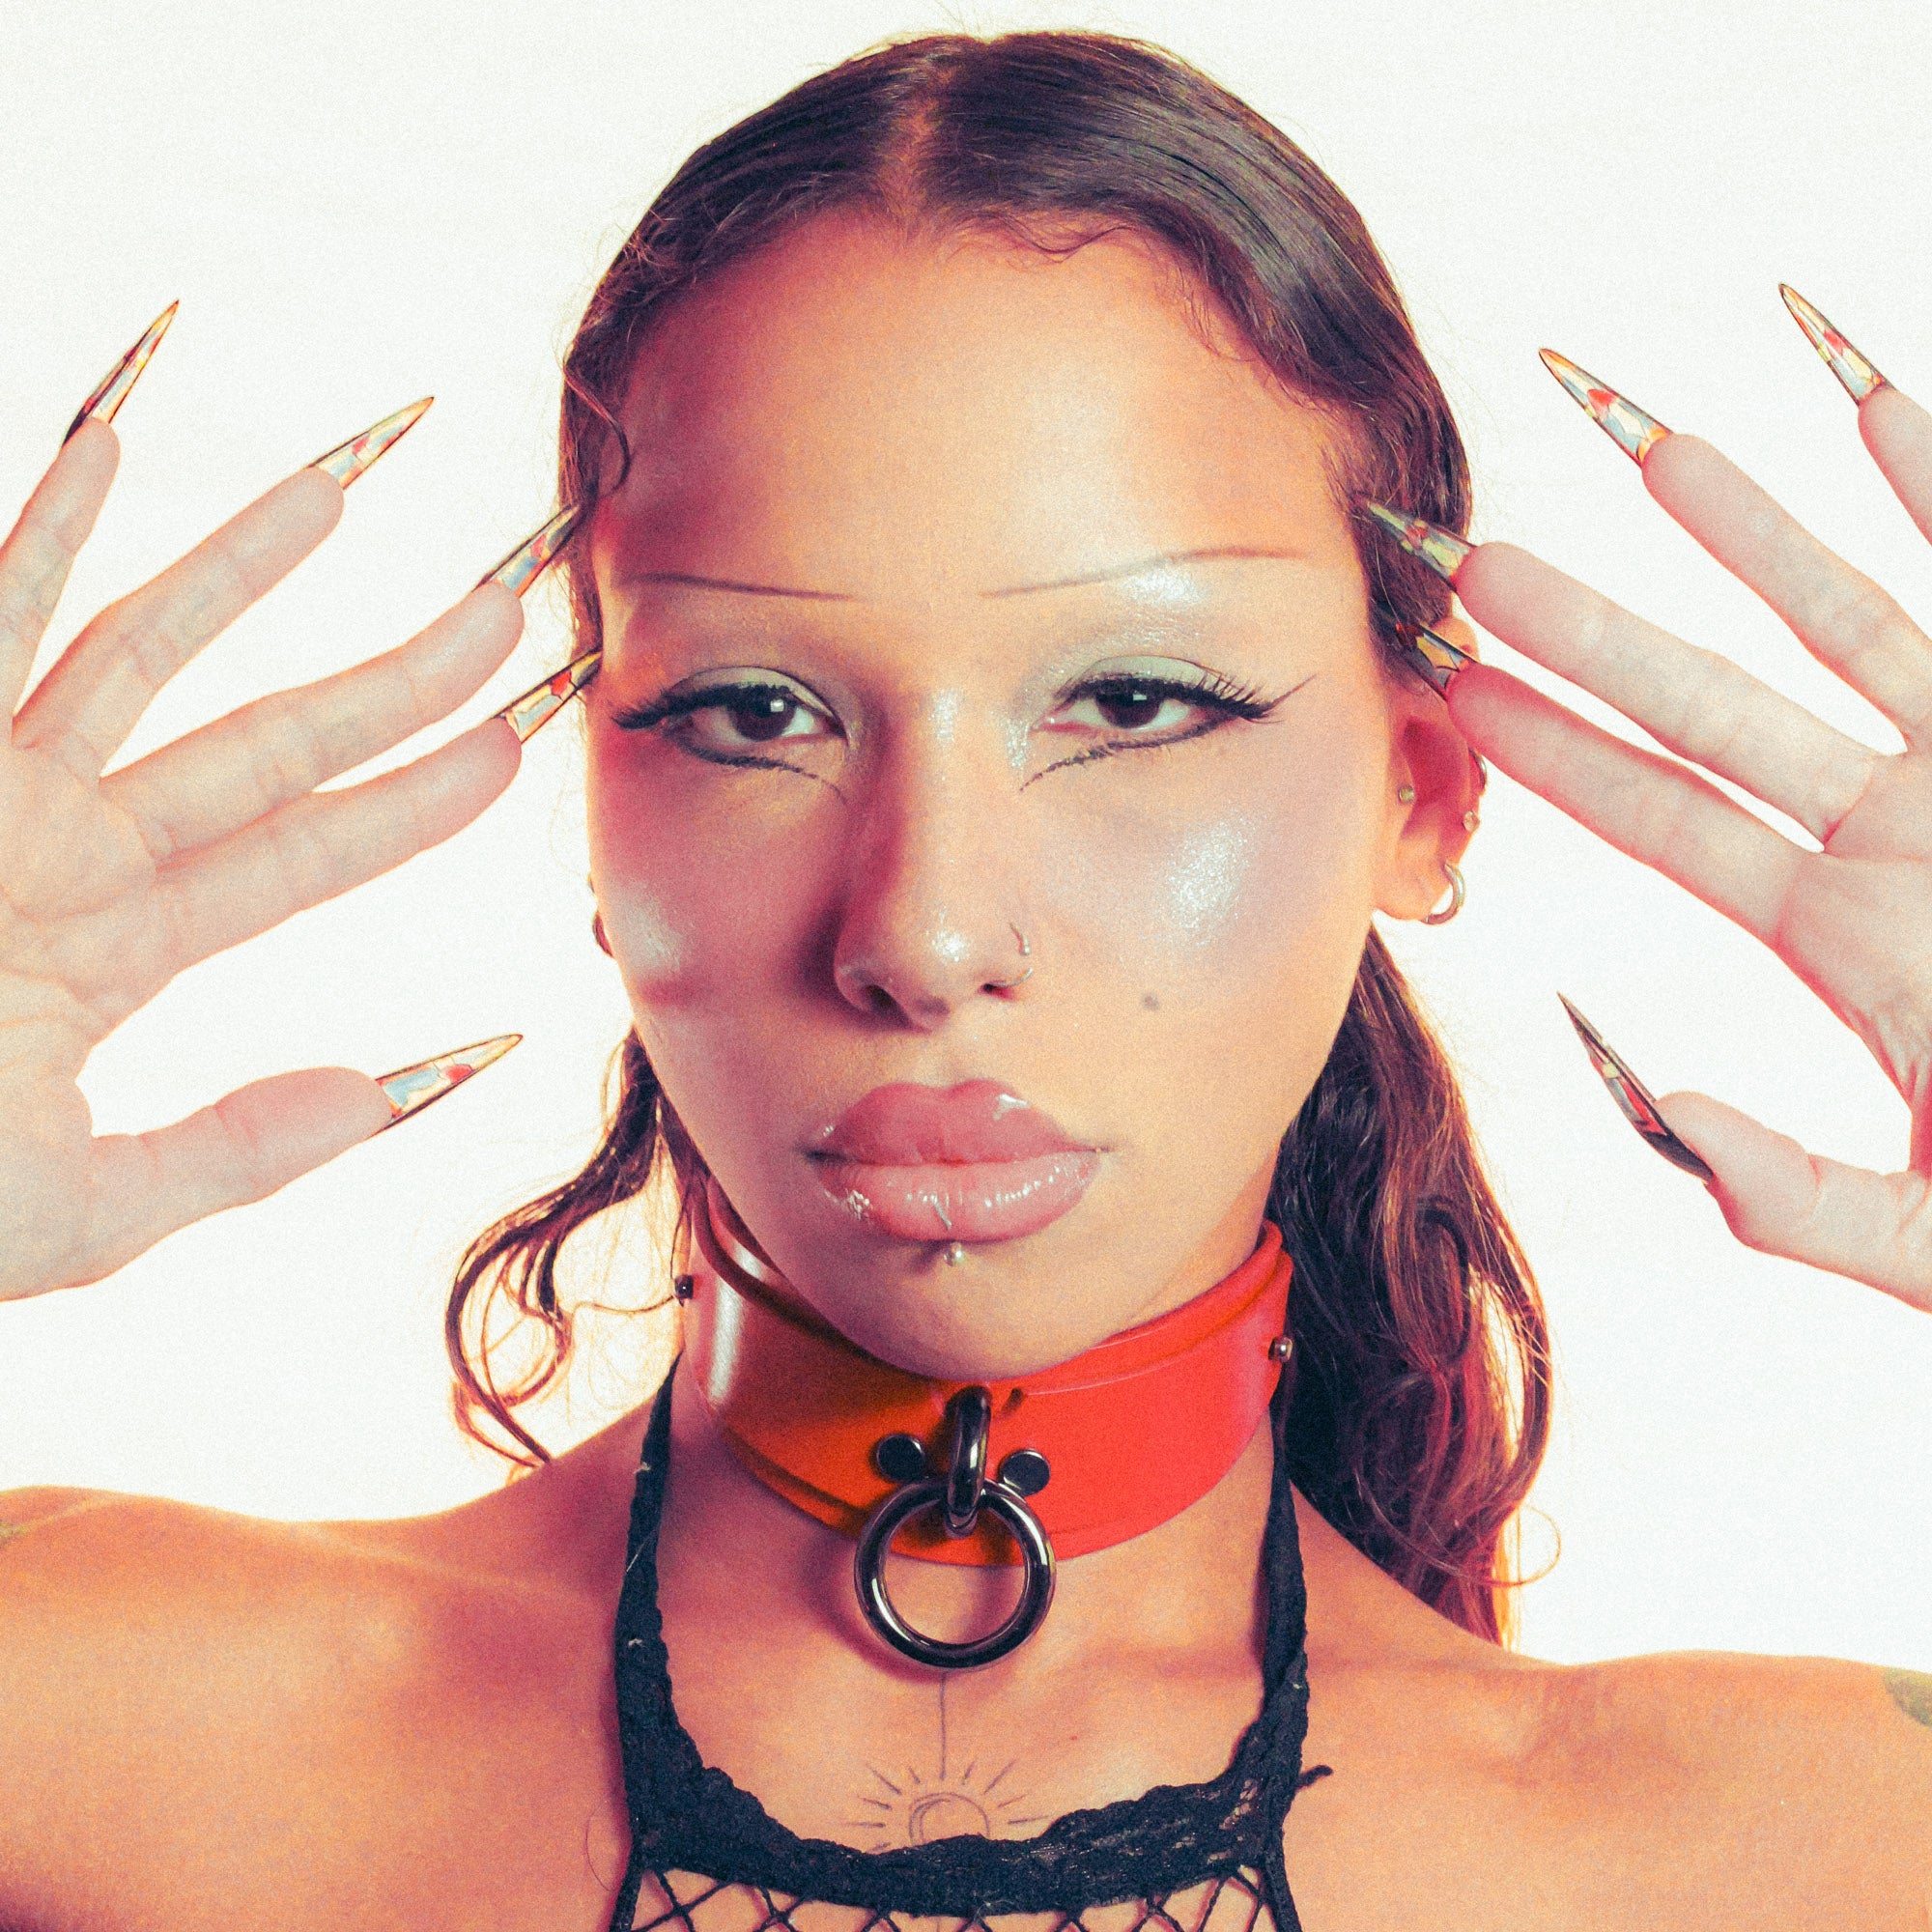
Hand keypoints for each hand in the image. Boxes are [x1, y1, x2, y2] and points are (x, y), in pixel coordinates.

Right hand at [0, 414, 524, 1300]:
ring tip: (357, 475)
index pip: (306, 847)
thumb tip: (395, 1091)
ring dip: (250, 559)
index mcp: (117, 943)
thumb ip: (239, 1149)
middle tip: (513, 603)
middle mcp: (68, 846)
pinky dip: (44, 523)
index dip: (417, 796)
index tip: (519, 741)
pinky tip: (114, 431)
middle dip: (397, 672)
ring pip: (144, 644)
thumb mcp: (83, 1202)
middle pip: (273, 737)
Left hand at [1411, 325, 1931, 1310]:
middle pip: (1711, 709)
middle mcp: (1893, 832)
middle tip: (1475, 564)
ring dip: (1747, 532)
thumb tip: (1662, 1110)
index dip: (1555, 754)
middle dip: (1593, 632)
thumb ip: (1800, 1197)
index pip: (1662, 818)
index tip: (1452, 698)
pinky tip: (1870, 400)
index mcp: (1842, 934)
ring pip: (1842, 621)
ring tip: (1643, 449)